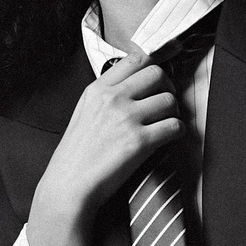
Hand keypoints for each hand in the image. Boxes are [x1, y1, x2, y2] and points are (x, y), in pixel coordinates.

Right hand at [28, 51, 182, 245]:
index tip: (157, 82)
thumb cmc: (76, 156)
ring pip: (170, 100)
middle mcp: (113, 98)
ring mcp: (127, 118)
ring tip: (166, 124)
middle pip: (158, 74)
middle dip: (168, 87)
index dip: (154, 67)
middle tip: (165, 105)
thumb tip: (135, 89)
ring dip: (174, 112)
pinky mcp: (139, 142)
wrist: (68, 186)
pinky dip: (177, 132)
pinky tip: (169, 139)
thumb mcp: (84, 113)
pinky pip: (174, 126)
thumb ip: (106, 97)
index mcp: (98, 89)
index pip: (136, 59)